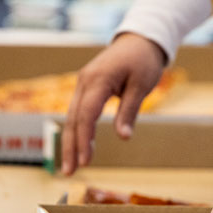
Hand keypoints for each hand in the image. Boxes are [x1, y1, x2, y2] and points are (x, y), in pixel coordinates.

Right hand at [61, 33, 166, 174]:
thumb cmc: (143, 61)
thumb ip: (129, 111)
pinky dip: (77, 131)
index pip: (86, 115)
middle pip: (73, 119)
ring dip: (71, 142)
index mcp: (98, 80)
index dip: (84, 140)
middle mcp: (84, 82)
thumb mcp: (141, 86)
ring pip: (72, 117)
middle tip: (69, 172)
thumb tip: (124, 137)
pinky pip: (78, 112)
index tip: (85, 161)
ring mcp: (83, 84)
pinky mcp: (87, 88)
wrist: (140, 40)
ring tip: (70, 166)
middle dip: (71, 147)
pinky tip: (78, 147)